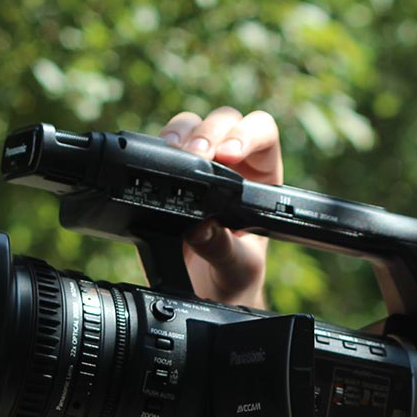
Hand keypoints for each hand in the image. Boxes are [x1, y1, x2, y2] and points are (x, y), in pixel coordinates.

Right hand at [158, 107, 281, 308]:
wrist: (206, 296)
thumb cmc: (234, 280)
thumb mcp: (237, 269)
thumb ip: (224, 250)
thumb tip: (201, 229)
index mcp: (262, 181)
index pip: (263, 135)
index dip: (248, 134)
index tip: (229, 154)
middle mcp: (233, 165)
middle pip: (224, 121)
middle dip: (209, 132)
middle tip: (197, 156)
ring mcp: (198, 167)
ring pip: (190, 126)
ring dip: (180, 134)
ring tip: (173, 154)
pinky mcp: (167, 175)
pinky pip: (160, 146)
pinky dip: (155, 148)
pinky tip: (152, 162)